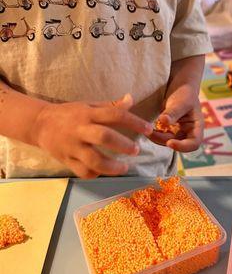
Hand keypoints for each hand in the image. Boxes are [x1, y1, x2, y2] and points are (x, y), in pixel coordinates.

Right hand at [32, 94, 152, 178]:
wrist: (40, 124)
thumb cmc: (70, 113)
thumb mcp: (89, 105)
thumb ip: (111, 105)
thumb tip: (131, 98)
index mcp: (88, 113)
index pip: (114, 114)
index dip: (134, 121)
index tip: (148, 129)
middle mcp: (80, 129)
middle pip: (104, 137)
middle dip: (123, 145)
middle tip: (136, 150)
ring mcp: (72, 147)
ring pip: (94, 160)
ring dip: (112, 167)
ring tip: (125, 167)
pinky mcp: (66, 161)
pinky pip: (83, 172)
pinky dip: (96, 174)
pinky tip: (105, 172)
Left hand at [149, 85, 203, 151]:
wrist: (179, 86)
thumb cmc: (184, 92)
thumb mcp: (181, 101)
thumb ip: (173, 112)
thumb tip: (163, 121)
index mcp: (196, 127)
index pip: (194, 143)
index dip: (183, 146)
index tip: (169, 143)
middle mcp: (188, 132)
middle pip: (178, 144)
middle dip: (164, 140)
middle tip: (151, 133)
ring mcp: (178, 132)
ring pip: (167, 141)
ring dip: (157, 138)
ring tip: (146, 129)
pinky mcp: (169, 130)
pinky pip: (161, 136)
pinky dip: (155, 134)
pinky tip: (147, 127)